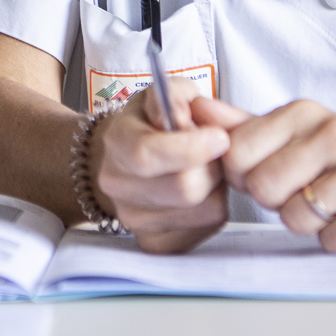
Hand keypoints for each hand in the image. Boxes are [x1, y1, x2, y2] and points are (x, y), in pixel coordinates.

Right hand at [91, 76, 229, 253]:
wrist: (127, 158)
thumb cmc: (152, 123)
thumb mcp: (164, 94)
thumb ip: (176, 96)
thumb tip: (186, 114)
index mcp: (117, 142)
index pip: (147, 154)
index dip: (190, 148)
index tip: (219, 137)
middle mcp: (117, 185)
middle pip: (184, 189)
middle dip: (213, 167)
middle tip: (216, 151)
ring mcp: (134, 218)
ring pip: (203, 211)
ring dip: (218, 187)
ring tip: (207, 168)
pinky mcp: (156, 242)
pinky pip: (207, 228)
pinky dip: (214, 207)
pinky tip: (203, 191)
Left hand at [191, 97, 335, 252]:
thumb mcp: (297, 130)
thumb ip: (243, 124)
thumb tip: (194, 108)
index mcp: (304, 113)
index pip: (236, 153)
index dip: (244, 175)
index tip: (268, 173)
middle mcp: (333, 133)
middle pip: (262, 189)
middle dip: (276, 202)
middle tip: (304, 192)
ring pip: (295, 219)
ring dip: (308, 224)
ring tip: (333, 204)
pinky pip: (331, 240)